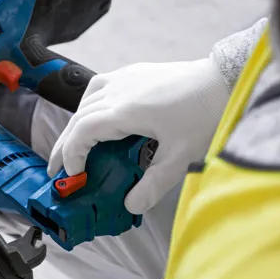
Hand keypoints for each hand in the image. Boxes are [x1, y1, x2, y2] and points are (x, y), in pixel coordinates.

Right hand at [48, 57, 229, 213]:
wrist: (224, 79)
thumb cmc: (204, 113)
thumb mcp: (180, 157)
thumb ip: (153, 184)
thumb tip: (131, 206)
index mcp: (123, 111)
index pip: (81, 133)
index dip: (70, 155)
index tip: (73, 175)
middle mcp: (117, 91)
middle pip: (78, 118)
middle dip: (64, 145)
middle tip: (56, 169)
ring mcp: (124, 78)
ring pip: (85, 101)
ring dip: (75, 124)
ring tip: (72, 145)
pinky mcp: (134, 72)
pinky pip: (100, 88)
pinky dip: (89, 106)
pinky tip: (96, 117)